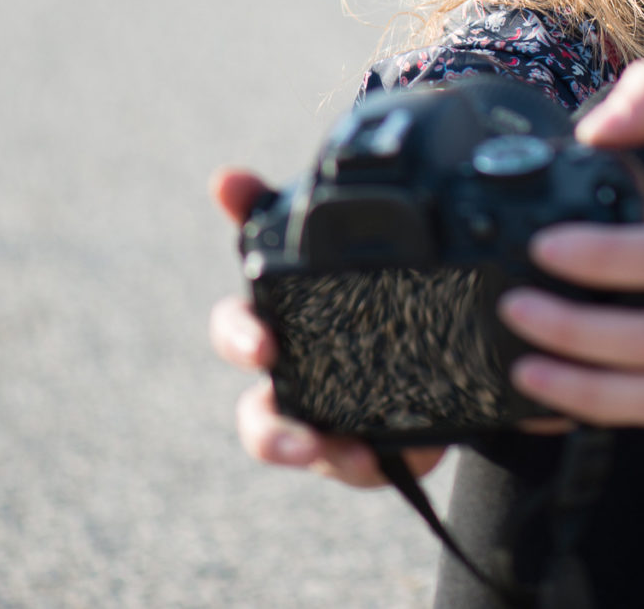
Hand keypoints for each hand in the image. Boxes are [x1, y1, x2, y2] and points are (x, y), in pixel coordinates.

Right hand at [206, 168, 446, 487]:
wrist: (420, 343)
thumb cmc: (353, 294)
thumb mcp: (330, 251)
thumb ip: (278, 212)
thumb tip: (223, 177)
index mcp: (277, 330)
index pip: (238, 331)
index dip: (241, 338)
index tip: (263, 344)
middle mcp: (289, 382)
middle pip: (258, 415)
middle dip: (271, 426)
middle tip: (297, 420)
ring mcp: (322, 422)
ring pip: (297, 447)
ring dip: (307, 450)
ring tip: (342, 453)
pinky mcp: (365, 450)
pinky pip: (367, 466)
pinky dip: (379, 461)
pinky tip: (410, 452)